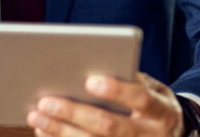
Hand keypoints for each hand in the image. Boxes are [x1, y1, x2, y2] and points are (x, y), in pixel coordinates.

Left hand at [27, 73, 183, 136]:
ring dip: (61, 132)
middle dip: (75, 114)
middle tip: (46, 101)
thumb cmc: (154, 106)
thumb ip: (131, 81)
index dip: (117, 90)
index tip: (89, 80)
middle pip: (110, 128)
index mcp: (162, 112)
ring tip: (37, 117)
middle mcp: (150, 136)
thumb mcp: (155, 90)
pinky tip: (45, 132)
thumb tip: (92, 68)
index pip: (141, 100)